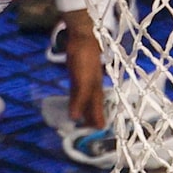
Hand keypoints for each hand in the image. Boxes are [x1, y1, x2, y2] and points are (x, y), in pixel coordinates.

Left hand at [60, 10, 105, 127]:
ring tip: (79, 124)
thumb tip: (74, 118)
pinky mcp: (77, 76)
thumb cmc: (85, 59)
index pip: (99, 112)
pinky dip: (76, 102)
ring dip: (82, 112)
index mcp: (97, 92)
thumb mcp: (83, 81)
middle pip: (93, 109)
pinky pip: (77, 94)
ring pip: (85, 102)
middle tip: (85, 134)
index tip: (95, 136)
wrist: (82, 36)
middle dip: (90, 121)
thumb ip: (79, 100)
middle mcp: (93, 90)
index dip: (97, 123)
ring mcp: (86, 83)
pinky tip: (74, 105)